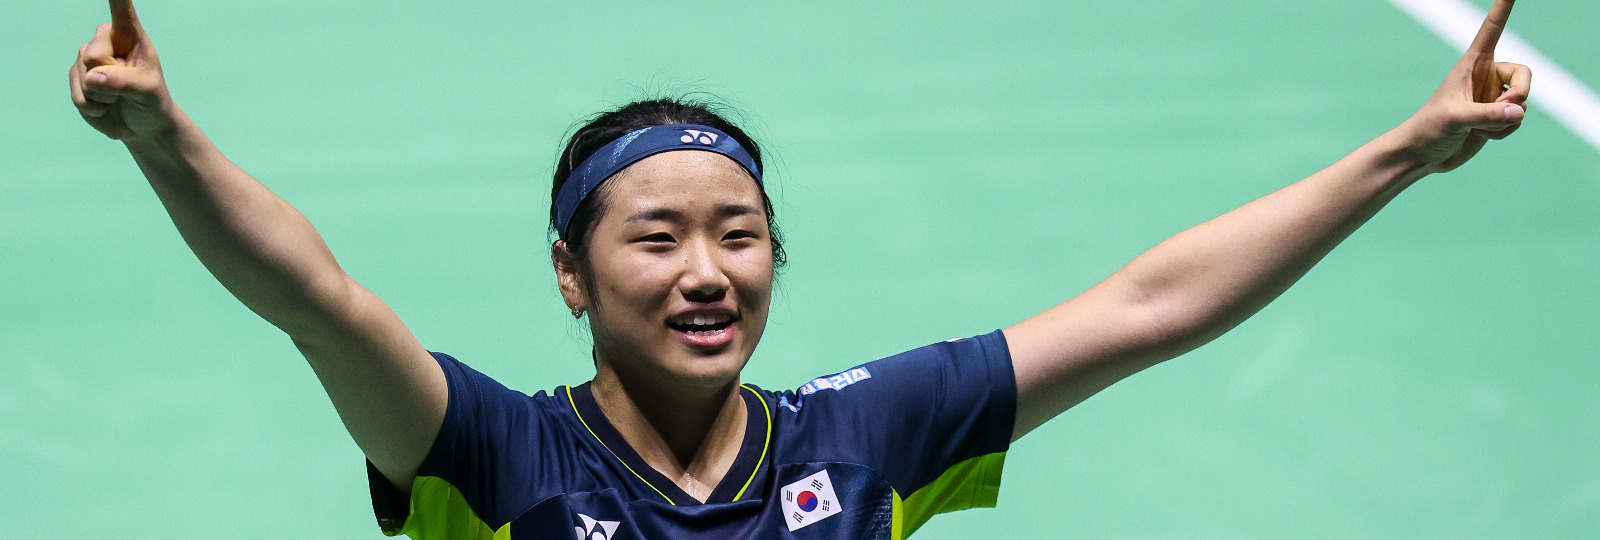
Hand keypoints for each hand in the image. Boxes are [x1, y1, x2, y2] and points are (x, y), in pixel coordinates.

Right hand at [70, 0, 173, 140]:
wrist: (141, 123)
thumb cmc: (152, 101)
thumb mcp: (148, 91)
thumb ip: (126, 83)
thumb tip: (95, 79)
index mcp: (130, 35)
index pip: (121, 10)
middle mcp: (105, 40)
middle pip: (94, 55)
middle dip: (110, 78)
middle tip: (127, 87)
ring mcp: (87, 57)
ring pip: (84, 78)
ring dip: (103, 97)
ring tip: (117, 96)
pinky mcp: (76, 77)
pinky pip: (78, 96)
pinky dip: (93, 107)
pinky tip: (104, 105)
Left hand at [1399, 0, 1531, 172]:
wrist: (1422, 154)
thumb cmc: (1429, 129)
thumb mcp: (1456, 118)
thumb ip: (1488, 115)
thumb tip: (1520, 112)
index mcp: (1472, 64)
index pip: (1491, 31)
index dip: (1502, 10)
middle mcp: (1486, 78)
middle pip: (1525, 75)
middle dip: (1521, 94)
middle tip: (1506, 109)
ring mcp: (1492, 98)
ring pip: (1522, 103)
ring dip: (1507, 120)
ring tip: (1480, 128)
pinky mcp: (1495, 118)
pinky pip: (1517, 120)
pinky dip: (1505, 131)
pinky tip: (1482, 136)